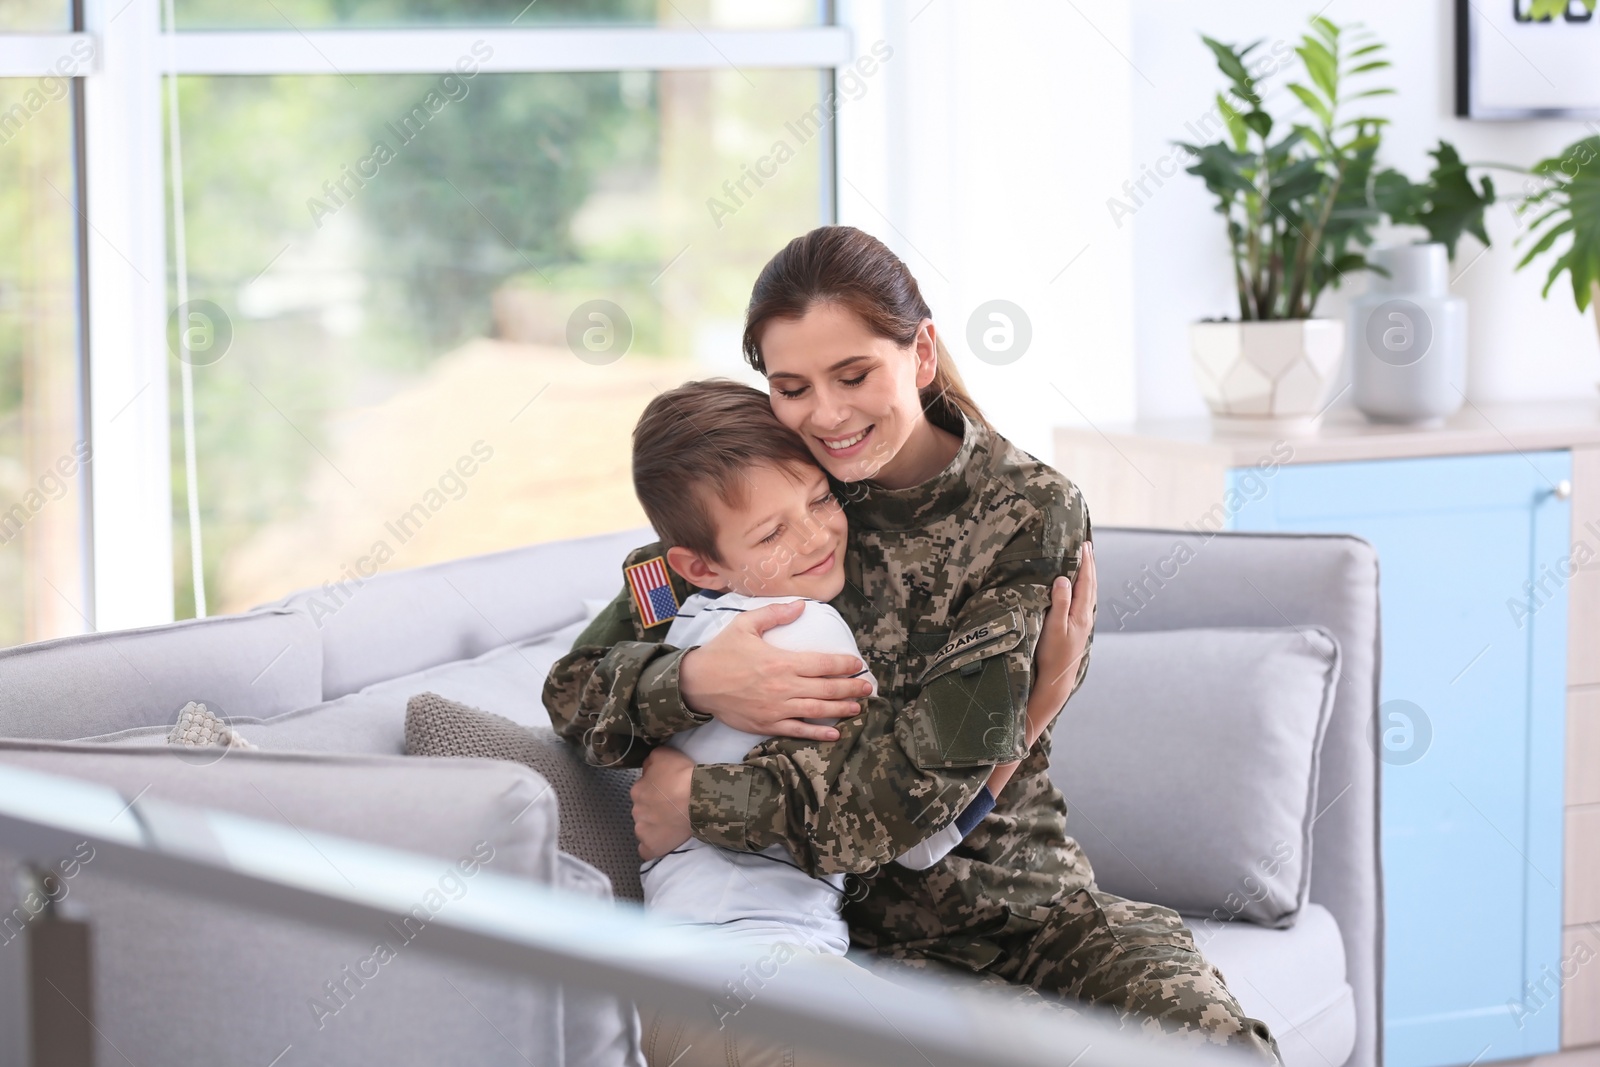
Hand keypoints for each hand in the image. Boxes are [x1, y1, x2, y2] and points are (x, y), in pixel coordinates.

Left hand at [631, 746, 695, 859]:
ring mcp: (642, 831)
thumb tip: (647, 768)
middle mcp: (636, 810)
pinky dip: (654, 846)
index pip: (642, 791)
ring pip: (644, 829)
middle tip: (673, 807)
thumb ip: (651, 761)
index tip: (670, 792)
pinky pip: (647, 850)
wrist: (698, 799)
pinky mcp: (651, 847)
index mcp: (637, 790)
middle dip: (655, 809)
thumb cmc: (682, 775)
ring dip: (654, 827)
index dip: (657, 791)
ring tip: (673, 824)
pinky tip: (664, 841)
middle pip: (643, 811)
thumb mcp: (664, 755)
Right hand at [677, 600, 870, 740]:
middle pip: (827, 689)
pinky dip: (818, 733)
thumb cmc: (721, 652)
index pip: (824, 664)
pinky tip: (834, 733)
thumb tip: (801, 606)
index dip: (845, 665)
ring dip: (841, 709)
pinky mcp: (767, 725)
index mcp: (782, 661)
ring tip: (857, 707)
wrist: (696, 683)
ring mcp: (776, 709)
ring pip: (817, 711)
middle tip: (867, 687)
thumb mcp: (745, 624)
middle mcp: (784, 687)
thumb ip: (775, 614)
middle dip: (851, 688)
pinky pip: (797, 731)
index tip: (857, 664)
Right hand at [1030, 540, 1096, 735]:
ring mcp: (1083, 624)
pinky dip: (1083, 589)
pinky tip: (1079, 590)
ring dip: (1088, 576)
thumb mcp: (1053, 627)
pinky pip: (1084, 602)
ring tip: (1085, 562)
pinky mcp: (1078, 630)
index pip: (1085, 581)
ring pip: (1088, 593)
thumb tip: (1064, 578)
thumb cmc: (1052, 655)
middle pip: (1090, 585)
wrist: (1057, 681)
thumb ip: (1060, 602)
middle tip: (1088, 546)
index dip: (1085, 562)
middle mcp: (1085, 616)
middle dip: (1089, 564)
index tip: (1084, 544)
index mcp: (1081, 613)